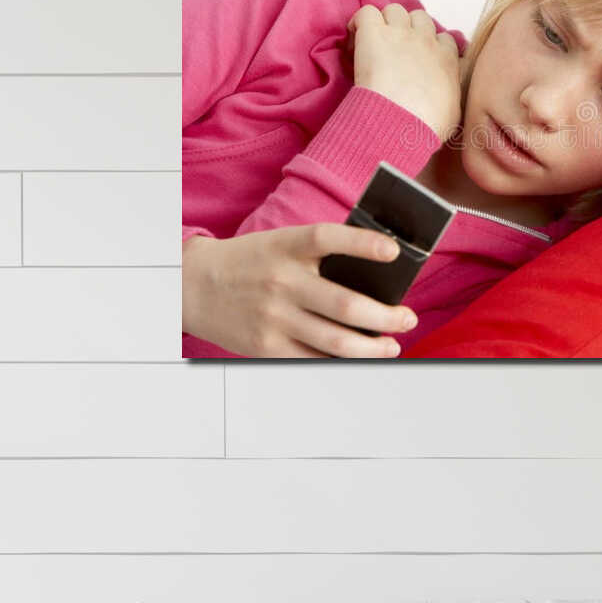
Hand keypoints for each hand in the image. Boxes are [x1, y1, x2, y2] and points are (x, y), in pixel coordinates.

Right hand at [182, 227, 419, 358]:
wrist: (193, 286)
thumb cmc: (250, 262)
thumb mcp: (279, 244)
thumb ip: (319, 254)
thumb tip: (375, 274)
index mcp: (285, 247)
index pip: (328, 239)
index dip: (363, 243)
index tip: (394, 251)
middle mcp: (281, 282)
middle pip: (346, 305)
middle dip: (387, 318)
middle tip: (407, 319)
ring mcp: (274, 318)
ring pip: (337, 342)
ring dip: (373, 349)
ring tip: (391, 346)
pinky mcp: (267, 347)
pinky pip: (314, 360)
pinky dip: (342, 363)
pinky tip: (360, 360)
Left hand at [348, 2, 462, 141]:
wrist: (404, 121)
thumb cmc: (427, 125)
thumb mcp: (451, 115)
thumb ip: (449, 98)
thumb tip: (442, 101)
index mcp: (447, 60)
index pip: (444, 39)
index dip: (430, 45)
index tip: (418, 60)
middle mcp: (426, 40)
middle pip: (419, 18)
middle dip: (408, 29)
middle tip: (395, 50)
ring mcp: (400, 33)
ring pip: (394, 10)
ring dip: (385, 22)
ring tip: (375, 44)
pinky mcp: (375, 33)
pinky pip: (366, 12)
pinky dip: (359, 22)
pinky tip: (354, 41)